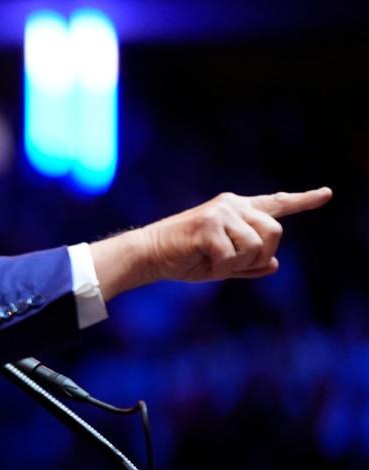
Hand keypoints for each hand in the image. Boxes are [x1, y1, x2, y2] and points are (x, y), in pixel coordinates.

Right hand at [90, 187, 332, 298]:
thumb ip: (248, 264)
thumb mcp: (221, 265)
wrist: (149, 255)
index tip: (326, 194)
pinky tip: (204, 263)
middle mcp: (232, 205)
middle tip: (232, 264)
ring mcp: (221, 212)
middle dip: (259, 254)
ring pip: (257, 246)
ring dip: (238, 264)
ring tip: (214, 262)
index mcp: (237, 210)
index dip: (303, 200)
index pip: (276, 204)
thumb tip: (274, 264)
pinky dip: (221, 269)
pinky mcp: (209, 225)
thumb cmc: (183, 259)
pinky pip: (233, 257)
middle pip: (275, 231)